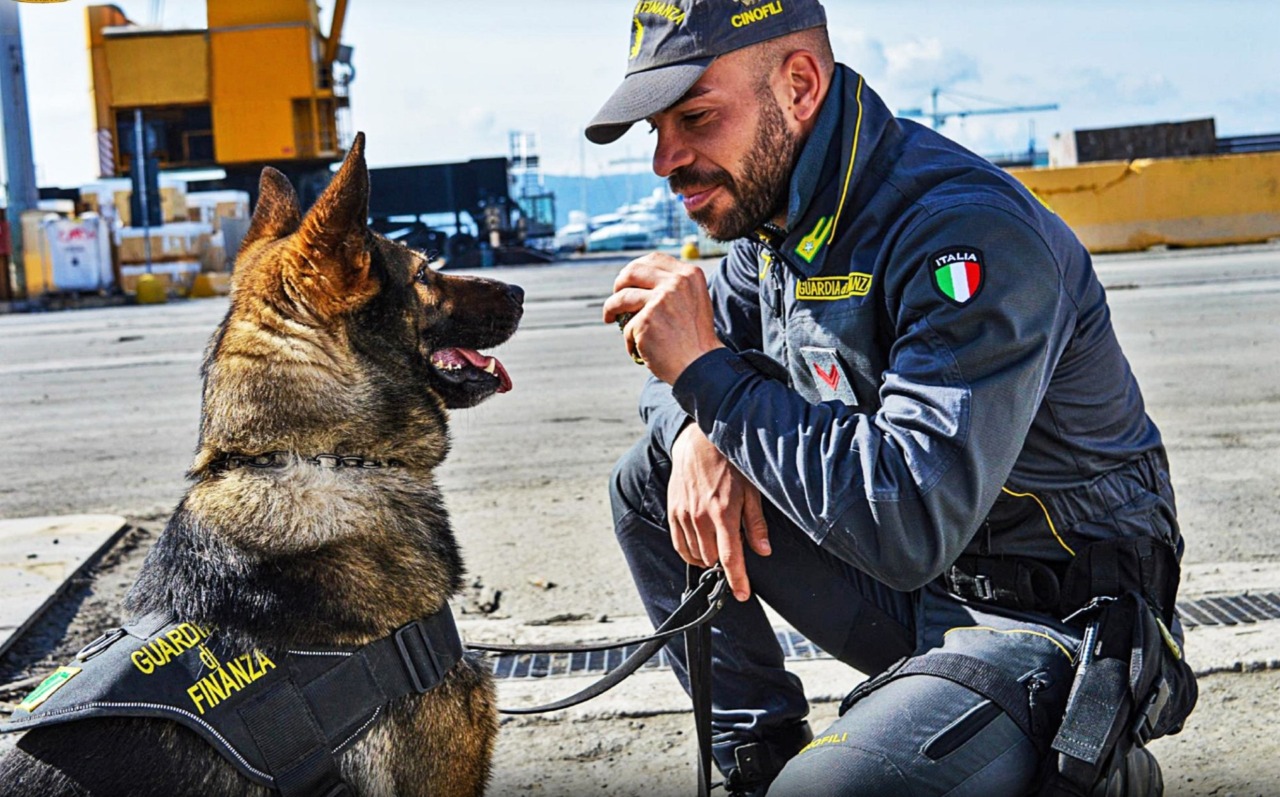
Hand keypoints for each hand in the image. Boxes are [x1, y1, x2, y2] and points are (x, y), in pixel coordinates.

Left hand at [602, 253, 724, 383]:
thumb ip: (674, 287)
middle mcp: (676, 283)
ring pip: (622, 298)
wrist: (701, 366)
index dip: (636, 268)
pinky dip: (629, 340)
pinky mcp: (645, 320)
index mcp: (689, 275)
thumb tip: (640, 280)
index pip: (654, 259)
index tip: (628, 280)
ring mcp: (660, 300)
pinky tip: (638, 349)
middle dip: (618, 283)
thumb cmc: (696, 339)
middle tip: (615, 295)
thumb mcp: (694, 302)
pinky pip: (626, 327)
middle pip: (632, 271)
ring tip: (609, 318)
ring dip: (610, 308)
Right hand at [667, 424, 770, 600]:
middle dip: (724, 562)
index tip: (742, 595)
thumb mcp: (751, 491)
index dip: (737, 580)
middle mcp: (700, 517)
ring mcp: (683, 515)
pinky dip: (691, 552)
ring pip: (695, 555)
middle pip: (712, 559)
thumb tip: (763, 551)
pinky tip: (701, 546)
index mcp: (723, 512)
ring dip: (708, 557)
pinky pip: (679, 544)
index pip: (730, 557)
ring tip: (719, 544)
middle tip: (734, 549)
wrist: (699, 442)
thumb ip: (756, 523)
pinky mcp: (673, 512)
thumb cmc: (731, 465)